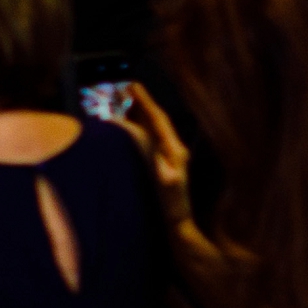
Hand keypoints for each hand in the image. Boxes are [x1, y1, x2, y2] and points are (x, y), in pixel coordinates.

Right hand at [120, 82, 197, 226]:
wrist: (180, 221)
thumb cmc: (170, 203)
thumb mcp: (162, 178)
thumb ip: (150, 153)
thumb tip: (135, 132)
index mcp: (175, 149)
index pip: (158, 119)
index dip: (145, 101)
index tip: (132, 85)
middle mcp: (176, 148)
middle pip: (158, 119)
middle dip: (143, 102)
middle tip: (127, 87)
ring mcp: (173, 154)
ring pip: (156, 127)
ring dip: (142, 112)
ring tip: (127, 100)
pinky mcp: (168, 161)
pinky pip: (154, 137)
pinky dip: (142, 126)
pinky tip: (133, 124)